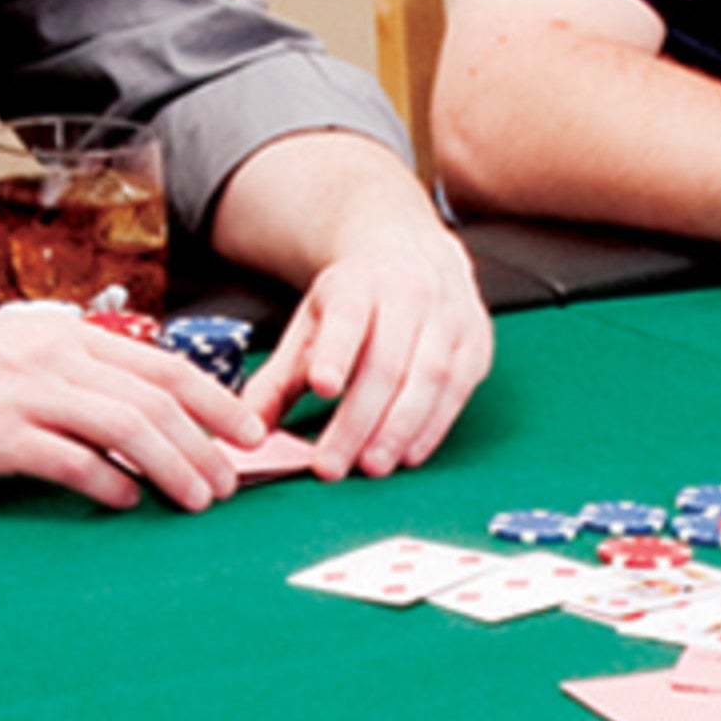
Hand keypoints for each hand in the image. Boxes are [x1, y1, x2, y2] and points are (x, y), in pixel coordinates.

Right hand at [0, 306, 259, 510]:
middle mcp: (56, 358)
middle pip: (157, 400)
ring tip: (196, 497)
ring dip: (173, 467)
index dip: (215, 400)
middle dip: (206, 444)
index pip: (163, 364)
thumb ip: (75, 369)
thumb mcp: (18, 347)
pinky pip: (71, 461)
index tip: (248, 429)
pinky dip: (108, 483)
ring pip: (128, 429)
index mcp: (66, 335)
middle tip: (231, 481)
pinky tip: (126, 501)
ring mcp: (28, 396)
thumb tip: (133, 403)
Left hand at [251, 232, 496, 475]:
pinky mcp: (474, 343)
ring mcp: (448, 317)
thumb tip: (246, 430)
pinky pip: (457, 390)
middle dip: (359, 420)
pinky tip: (409, 454)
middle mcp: (409, 295)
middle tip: (332, 465)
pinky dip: (433, 427)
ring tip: (372, 466)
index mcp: (358, 283)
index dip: (336, 352)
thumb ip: (278, 379)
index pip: (348, 318)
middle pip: (386, 363)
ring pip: (428, 378)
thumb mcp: (311, 325)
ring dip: (399, 429)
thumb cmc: (356, 301)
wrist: (413, 255)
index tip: (321, 387)